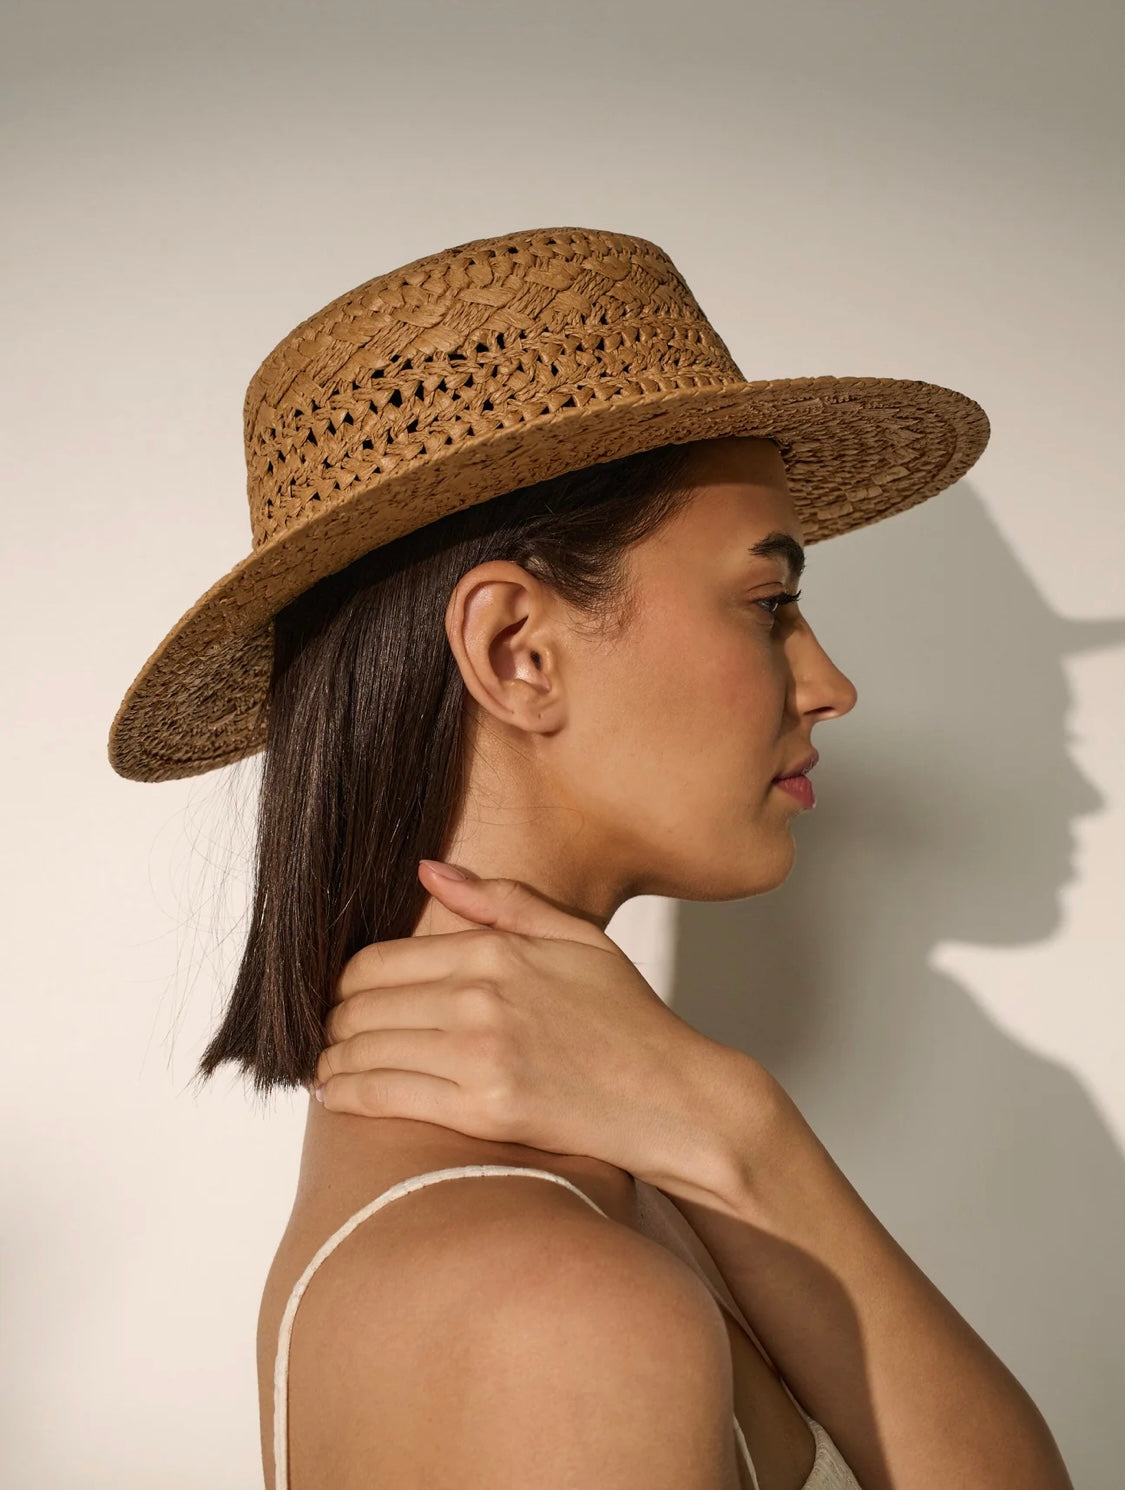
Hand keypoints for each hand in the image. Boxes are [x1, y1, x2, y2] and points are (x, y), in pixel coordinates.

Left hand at [312, 860, 763, 1202]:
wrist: (676, 1100)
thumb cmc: (629, 1020)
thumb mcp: (576, 937)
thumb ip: (500, 899)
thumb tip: (429, 869)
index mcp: (495, 951)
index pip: (377, 961)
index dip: (344, 983)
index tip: (341, 998)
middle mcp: (479, 998)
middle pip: (359, 1006)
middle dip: (333, 1023)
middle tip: (330, 1036)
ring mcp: (479, 1054)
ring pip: (363, 1051)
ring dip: (331, 1061)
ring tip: (326, 1068)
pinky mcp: (483, 1110)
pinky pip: (385, 1096)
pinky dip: (347, 1094)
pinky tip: (335, 1095)